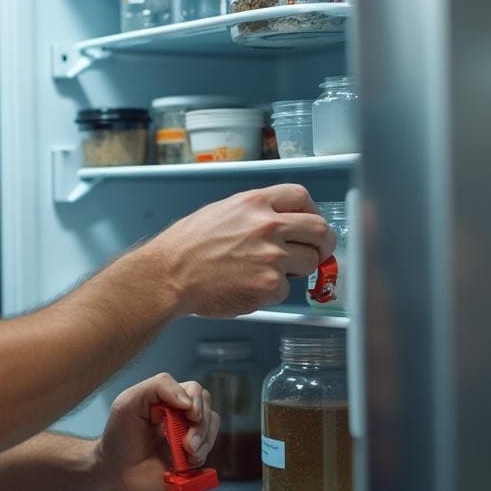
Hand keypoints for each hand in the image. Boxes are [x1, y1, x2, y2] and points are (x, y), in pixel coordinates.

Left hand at [93, 373, 219, 490]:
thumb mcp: (129, 401)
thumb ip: (158, 387)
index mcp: (167, 400)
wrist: (115, 472)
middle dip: (202, 426)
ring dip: (203, 442)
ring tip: (187, 454)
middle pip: (208, 409)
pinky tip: (187, 463)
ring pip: (212, 429)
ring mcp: (187, 438)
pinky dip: (202, 457)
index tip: (189, 415)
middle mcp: (180, 416)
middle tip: (187, 443)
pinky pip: (208, 453)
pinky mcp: (191, 459)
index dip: (197, 402)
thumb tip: (188, 401)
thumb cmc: (118, 436)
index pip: (194, 391)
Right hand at [139, 184, 335, 317]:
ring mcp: (271, 256)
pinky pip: (286, 290)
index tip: (309, 224)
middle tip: (314, 253)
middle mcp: (267, 225)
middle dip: (321, 244)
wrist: (169, 275)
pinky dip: (271, 293)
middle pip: (320, 230)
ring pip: (309, 263)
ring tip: (266, 272)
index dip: (311, 212)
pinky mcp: (269, 285)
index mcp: (254, 203)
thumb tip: (280, 222)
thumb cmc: (186, 247)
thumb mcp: (221, 212)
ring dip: (295, 271)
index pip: (301, 197)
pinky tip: (248, 286)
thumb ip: (254, 213)